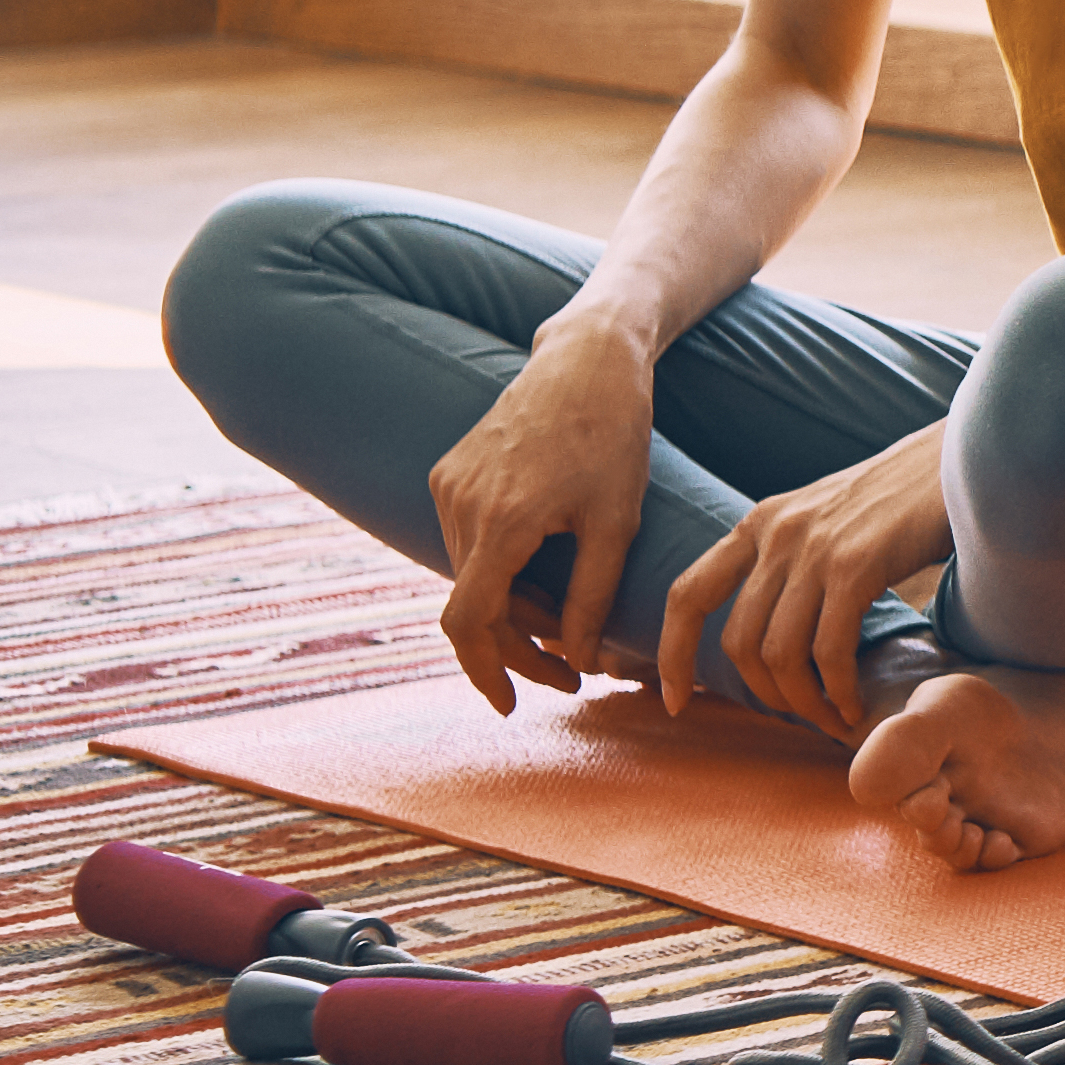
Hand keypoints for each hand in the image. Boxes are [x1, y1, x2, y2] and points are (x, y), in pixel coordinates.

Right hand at [423, 322, 660, 715]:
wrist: (586, 359)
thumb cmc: (614, 437)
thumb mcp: (616, 524)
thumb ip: (592, 598)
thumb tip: (581, 662)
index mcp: (501, 523)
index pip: (468, 622)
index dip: (485, 671)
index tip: (513, 704)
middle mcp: (460, 504)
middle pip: (472, 605)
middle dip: (518, 647)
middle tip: (573, 674)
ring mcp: (448, 486)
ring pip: (469, 577)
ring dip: (511, 610)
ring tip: (569, 624)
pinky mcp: (449, 472)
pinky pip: (465, 543)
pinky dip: (499, 573)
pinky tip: (545, 578)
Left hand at [659, 420, 949, 737]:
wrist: (969, 456)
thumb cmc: (907, 498)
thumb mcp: (829, 518)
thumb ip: (795, 559)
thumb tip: (778, 626)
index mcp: (761, 522)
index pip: (687, 594)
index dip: (670, 653)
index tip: (673, 701)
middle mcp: (777, 532)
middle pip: (737, 640)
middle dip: (764, 694)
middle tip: (802, 715)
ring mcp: (815, 548)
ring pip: (779, 652)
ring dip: (804, 701)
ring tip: (834, 717)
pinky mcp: (857, 565)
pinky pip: (828, 650)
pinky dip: (838, 690)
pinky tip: (856, 703)